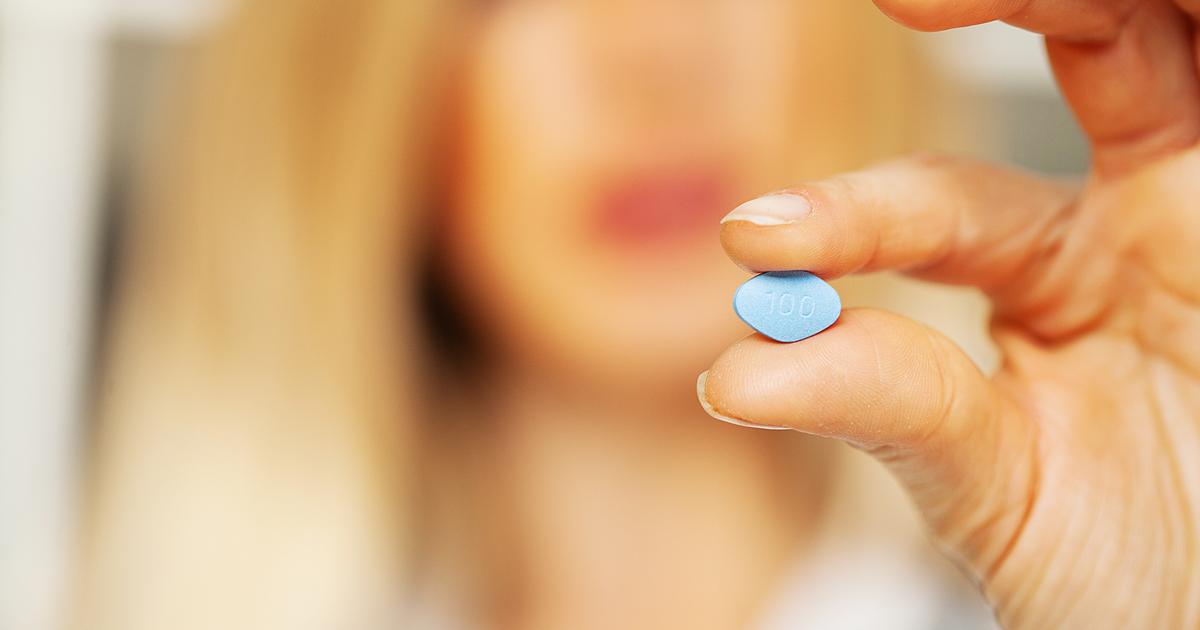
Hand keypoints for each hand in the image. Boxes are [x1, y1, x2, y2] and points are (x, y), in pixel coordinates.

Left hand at [698, 1, 1199, 626]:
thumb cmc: (1131, 578)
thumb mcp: (991, 489)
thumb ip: (889, 411)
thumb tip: (736, 369)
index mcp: (1056, 270)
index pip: (944, 201)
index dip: (858, 214)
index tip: (757, 240)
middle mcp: (1146, 217)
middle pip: (1092, 40)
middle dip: (1014, 1)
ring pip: (1170, 39)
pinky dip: (1188, 33)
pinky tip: (1171, 18)